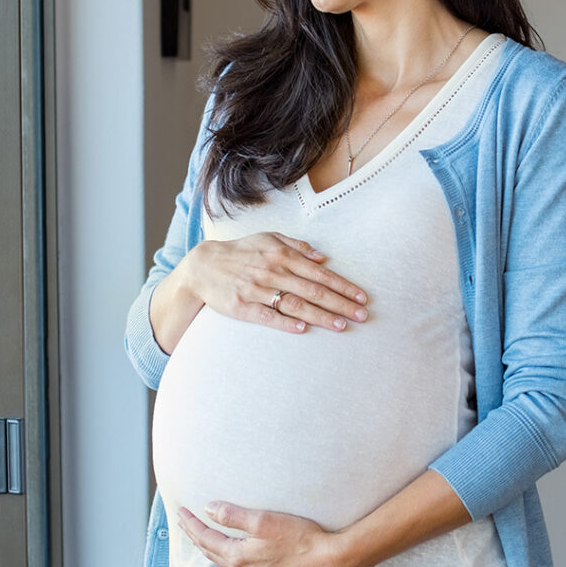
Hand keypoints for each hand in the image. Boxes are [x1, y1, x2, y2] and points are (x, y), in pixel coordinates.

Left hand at [177, 502, 353, 566]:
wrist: (329, 561)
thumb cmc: (299, 538)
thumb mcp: (263, 520)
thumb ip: (233, 515)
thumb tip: (208, 509)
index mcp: (238, 558)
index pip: (206, 539)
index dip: (191, 524)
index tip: (180, 511)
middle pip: (211, 553)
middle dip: (196, 536)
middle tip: (184, 522)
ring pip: (224, 563)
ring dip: (210, 548)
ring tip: (202, 535)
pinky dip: (226, 558)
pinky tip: (230, 554)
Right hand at [181, 232, 368, 335]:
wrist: (203, 266)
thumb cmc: (241, 252)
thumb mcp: (267, 238)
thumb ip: (296, 246)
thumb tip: (323, 258)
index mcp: (280, 254)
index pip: (319, 273)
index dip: (343, 286)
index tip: (362, 297)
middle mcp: (271, 271)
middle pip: (312, 291)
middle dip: (340, 303)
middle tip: (362, 316)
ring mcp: (256, 290)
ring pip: (294, 304)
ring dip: (320, 316)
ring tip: (341, 325)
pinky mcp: (242, 307)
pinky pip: (267, 316)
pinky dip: (285, 322)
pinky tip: (303, 328)